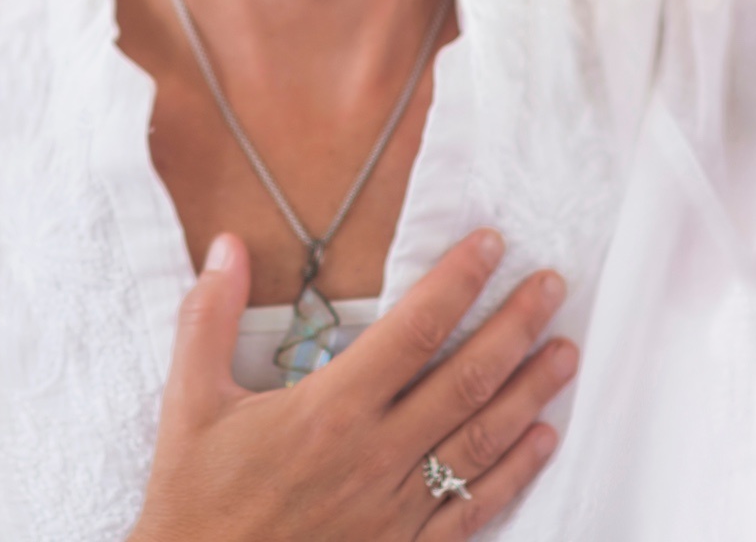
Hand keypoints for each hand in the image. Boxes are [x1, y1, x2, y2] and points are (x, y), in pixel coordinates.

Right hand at [128, 228, 576, 541]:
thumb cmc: (195, 504)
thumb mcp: (189, 404)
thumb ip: (208, 319)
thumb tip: (226, 246)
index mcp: (330, 410)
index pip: (414, 329)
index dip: (459, 281)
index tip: (492, 245)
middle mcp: (376, 455)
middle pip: (466, 378)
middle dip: (516, 326)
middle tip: (553, 287)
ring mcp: (397, 509)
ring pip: (482, 439)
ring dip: (530, 391)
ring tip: (566, 351)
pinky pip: (474, 510)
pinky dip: (516, 473)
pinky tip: (542, 439)